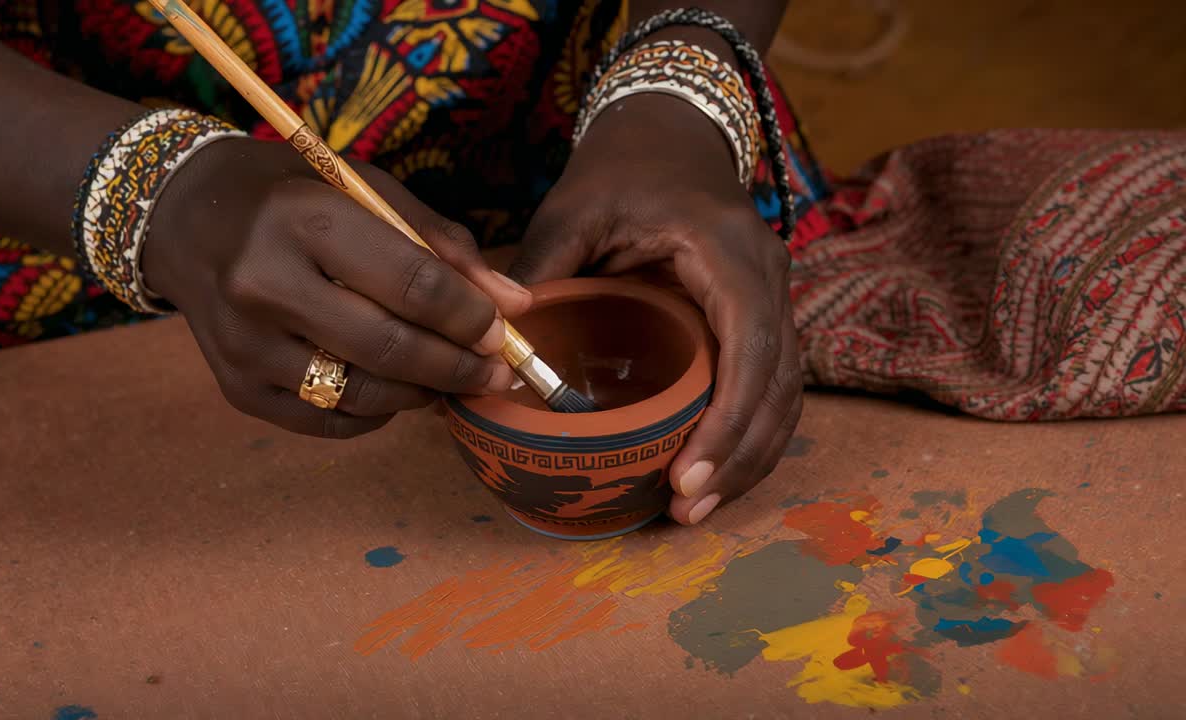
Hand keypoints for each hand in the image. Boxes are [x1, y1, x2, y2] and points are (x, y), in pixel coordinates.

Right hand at [143, 137, 531, 437]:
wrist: (184, 217)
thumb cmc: (293, 195)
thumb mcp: (368, 191)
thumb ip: (443, 246)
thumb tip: (514, 305)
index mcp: (303, 220)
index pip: (412, 285)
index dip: (471, 317)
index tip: (502, 330)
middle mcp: (264, 284)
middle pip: (390, 349)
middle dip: (459, 367)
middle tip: (496, 372)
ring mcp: (244, 345)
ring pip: (361, 395)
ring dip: (422, 394)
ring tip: (450, 378)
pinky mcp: (236, 388)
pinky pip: (328, 421)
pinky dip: (375, 413)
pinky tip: (394, 388)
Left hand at [510, 94, 801, 524]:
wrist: (667, 131)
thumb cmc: (620, 168)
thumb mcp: (572, 209)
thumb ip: (540, 268)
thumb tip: (499, 341)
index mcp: (729, 251)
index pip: (750, 349)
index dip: (727, 421)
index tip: (688, 476)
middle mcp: (767, 278)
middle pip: (779, 386)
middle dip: (739, 457)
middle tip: (688, 512)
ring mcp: (772, 297)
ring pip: (785, 395)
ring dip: (750, 457)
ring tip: (698, 509)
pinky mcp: (760, 316)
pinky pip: (771, 386)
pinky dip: (748, 434)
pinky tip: (714, 472)